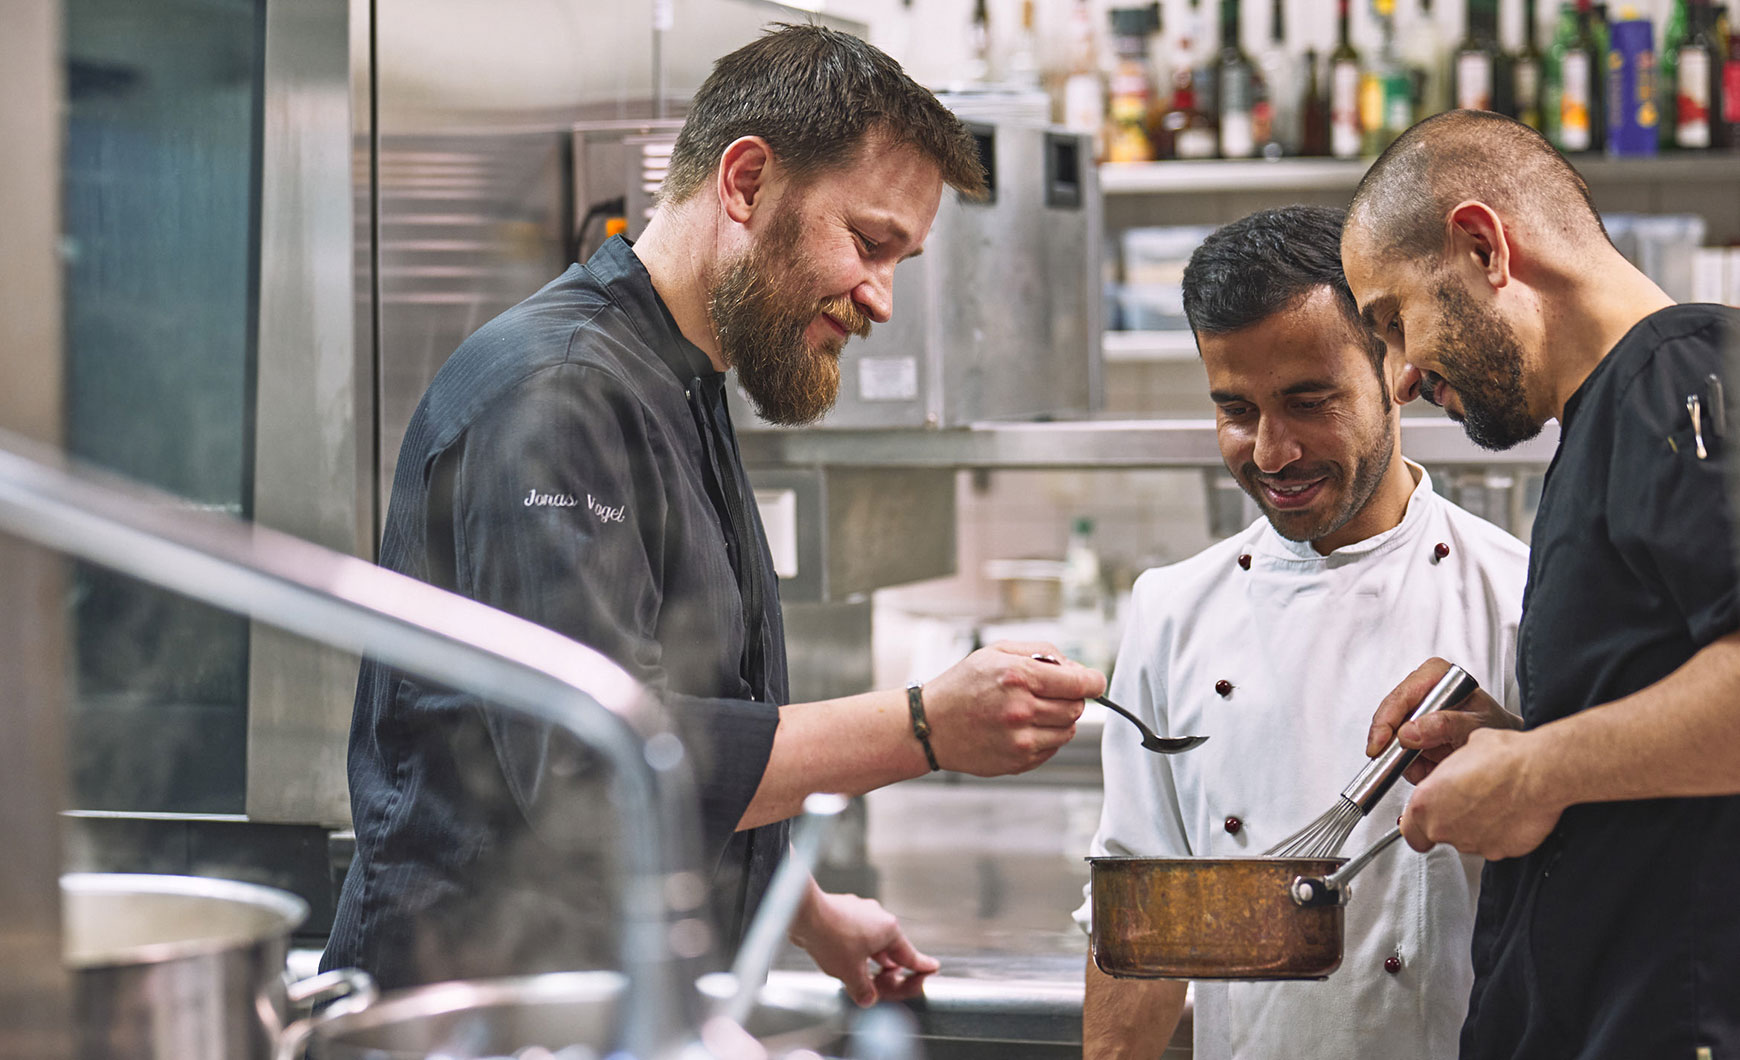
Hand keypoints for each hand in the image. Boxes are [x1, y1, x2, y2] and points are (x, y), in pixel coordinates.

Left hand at [788, 881, 938, 1006]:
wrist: (804, 913)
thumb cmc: (831, 937)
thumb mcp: (851, 972)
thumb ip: (863, 989)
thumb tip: (868, 999)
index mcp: (888, 929)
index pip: (908, 954)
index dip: (920, 965)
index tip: (932, 967)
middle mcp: (878, 917)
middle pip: (890, 947)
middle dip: (890, 965)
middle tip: (894, 978)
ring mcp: (860, 912)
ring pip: (872, 939)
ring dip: (871, 957)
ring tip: (869, 971)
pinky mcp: (843, 911)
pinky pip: (856, 933)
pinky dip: (856, 947)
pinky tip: (847, 957)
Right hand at [919, 642, 1105, 776]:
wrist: (929, 726)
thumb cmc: (961, 687)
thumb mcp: (995, 652)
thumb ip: (1041, 653)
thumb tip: (1077, 669)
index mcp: (1018, 677)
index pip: (1079, 683)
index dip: (1094, 681)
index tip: (1095, 682)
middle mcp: (1021, 710)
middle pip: (1077, 707)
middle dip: (1071, 697)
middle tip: (1050, 692)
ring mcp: (1021, 740)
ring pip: (1068, 730)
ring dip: (1059, 719)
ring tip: (1032, 710)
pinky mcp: (1019, 762)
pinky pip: (1053, 749)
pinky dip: (1046, 737)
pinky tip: (1021, 728)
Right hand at [1367, 657, 1522, 784]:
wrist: (1503, 745)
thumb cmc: (1496, 726)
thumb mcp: (1477, 725)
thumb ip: (1446, 725)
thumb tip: (1408, 732)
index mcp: (1436, 676)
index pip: (1401, 696)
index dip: (1386, 721)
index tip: (1380, 744)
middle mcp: (1421, 690)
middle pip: (1390, 715)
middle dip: (1392, 744)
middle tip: (1394, 763)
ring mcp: (1415, 712)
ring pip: (1391, 736)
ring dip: (1405, 758)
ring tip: (1430, 767)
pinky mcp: (1412, 731)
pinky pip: (1398, 750)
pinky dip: (1410, 765)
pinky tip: (1429, 766)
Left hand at [1400, 726, 1562, 858]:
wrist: (1538, 772)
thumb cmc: (1503, 758)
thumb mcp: (1461, 751)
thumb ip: (1446, 773)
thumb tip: (1453, 771)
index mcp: (1426, 803)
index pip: (1409, 829)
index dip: (1419, 823)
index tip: (1427, 816)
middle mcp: (1444, 827)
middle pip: (1438, 834)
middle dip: (1449, 821)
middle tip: (1466, 801)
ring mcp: (1471, 842)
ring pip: (1465, 840)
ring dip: (1473, 826)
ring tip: (1491, 802)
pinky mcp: (1499, 850)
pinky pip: (1493, 844)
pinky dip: (1498, 833)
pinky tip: (1507, 812)